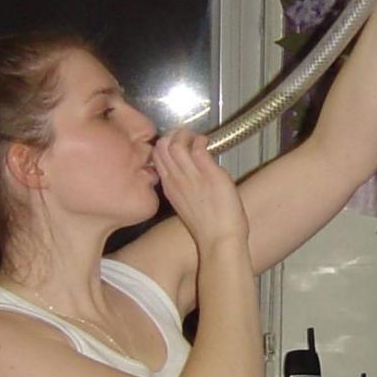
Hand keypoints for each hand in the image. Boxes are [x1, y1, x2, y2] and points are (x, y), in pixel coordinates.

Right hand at [151, 129, 246, 250]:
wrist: (220, 240)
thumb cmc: (208, 227)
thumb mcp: (186, 205)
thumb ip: (183, 188)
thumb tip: (189, 173)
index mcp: (170, 188)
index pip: (156, 158)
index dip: (164, 145)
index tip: (176, 142)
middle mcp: (176, 181)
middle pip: (161, 148)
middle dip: (173, 135)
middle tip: (185, 135)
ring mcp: (191, 177)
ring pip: (175, 145)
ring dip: (186, 135)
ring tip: (195, 138)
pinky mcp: (209, 174)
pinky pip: (198, 148)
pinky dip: (201, 140)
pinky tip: (207, 143)